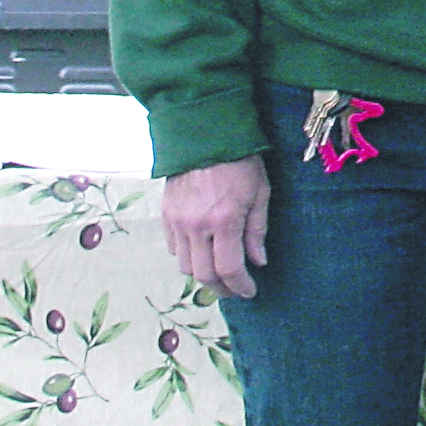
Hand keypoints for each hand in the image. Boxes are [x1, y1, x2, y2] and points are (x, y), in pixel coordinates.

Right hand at [162, 155, 270, 297]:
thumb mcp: (260, 192)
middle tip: (235, 289)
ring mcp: (177, 221)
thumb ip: (257, 230)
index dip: (240, 286)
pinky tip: (202, 254)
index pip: (229, 268)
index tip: (249, 291)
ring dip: (203, 276)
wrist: (205, 134)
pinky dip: (187, 258)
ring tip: (219, 274)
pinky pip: (173, 248)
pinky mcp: (165, 214)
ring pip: (185, 266)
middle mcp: (196, 225)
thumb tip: (258, 261)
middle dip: (222, 288)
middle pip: (204, 274)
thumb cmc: (240, 161)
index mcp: (224, 220)